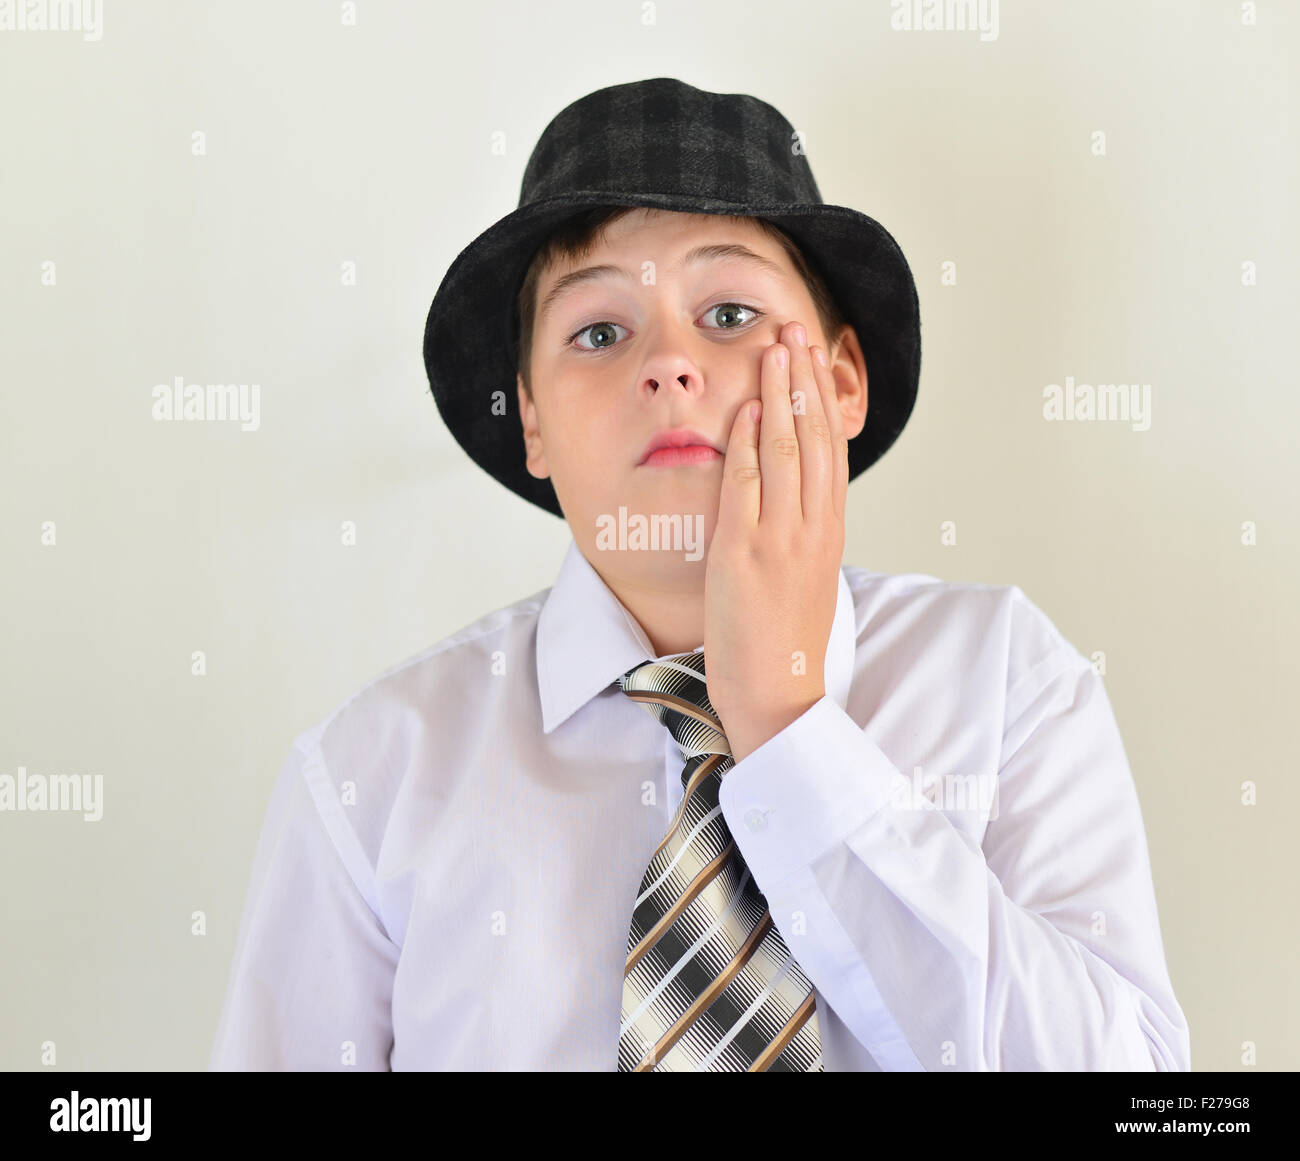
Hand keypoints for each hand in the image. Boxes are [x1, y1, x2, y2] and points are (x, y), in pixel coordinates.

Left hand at [703, 319, 848, 763]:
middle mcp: (813, 528)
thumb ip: (803, 533)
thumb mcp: (807, 577)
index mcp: (829, 532)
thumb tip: (796, 499)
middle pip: (813, 438)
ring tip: (773, 349)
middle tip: (794, 329)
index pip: (829, 451)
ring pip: (785, 451)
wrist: (778, 693)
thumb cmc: (785, 641)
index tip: (814, 359)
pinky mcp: (745, 553)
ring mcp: (781, 538)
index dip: (822, 400)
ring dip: (778, 395)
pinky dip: (746, 443)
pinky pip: (747, 486)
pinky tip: (743, 410)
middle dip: (803, 379)